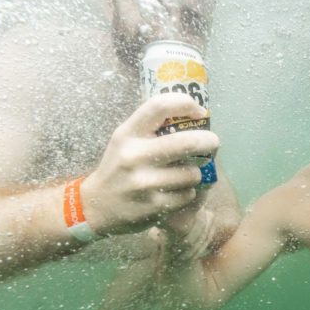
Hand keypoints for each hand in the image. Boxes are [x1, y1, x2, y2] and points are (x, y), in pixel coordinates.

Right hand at [80, 93, 218, 234]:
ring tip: (186, 174)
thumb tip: (195, 115)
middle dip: (209, 141)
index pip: (159, 106)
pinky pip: (188, 194)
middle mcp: (134, 155)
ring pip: (192, 173)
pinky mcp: (154, 205)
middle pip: (186, 142)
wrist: (97, 205)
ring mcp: (144, 182)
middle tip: (213, 142)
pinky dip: (188, 193)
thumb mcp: (126, 140)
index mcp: (128, 133)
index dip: (185, 103)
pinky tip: (177, 192)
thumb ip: (152, 127)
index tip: (198, 111)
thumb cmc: (120, 167)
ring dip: (196, 173)